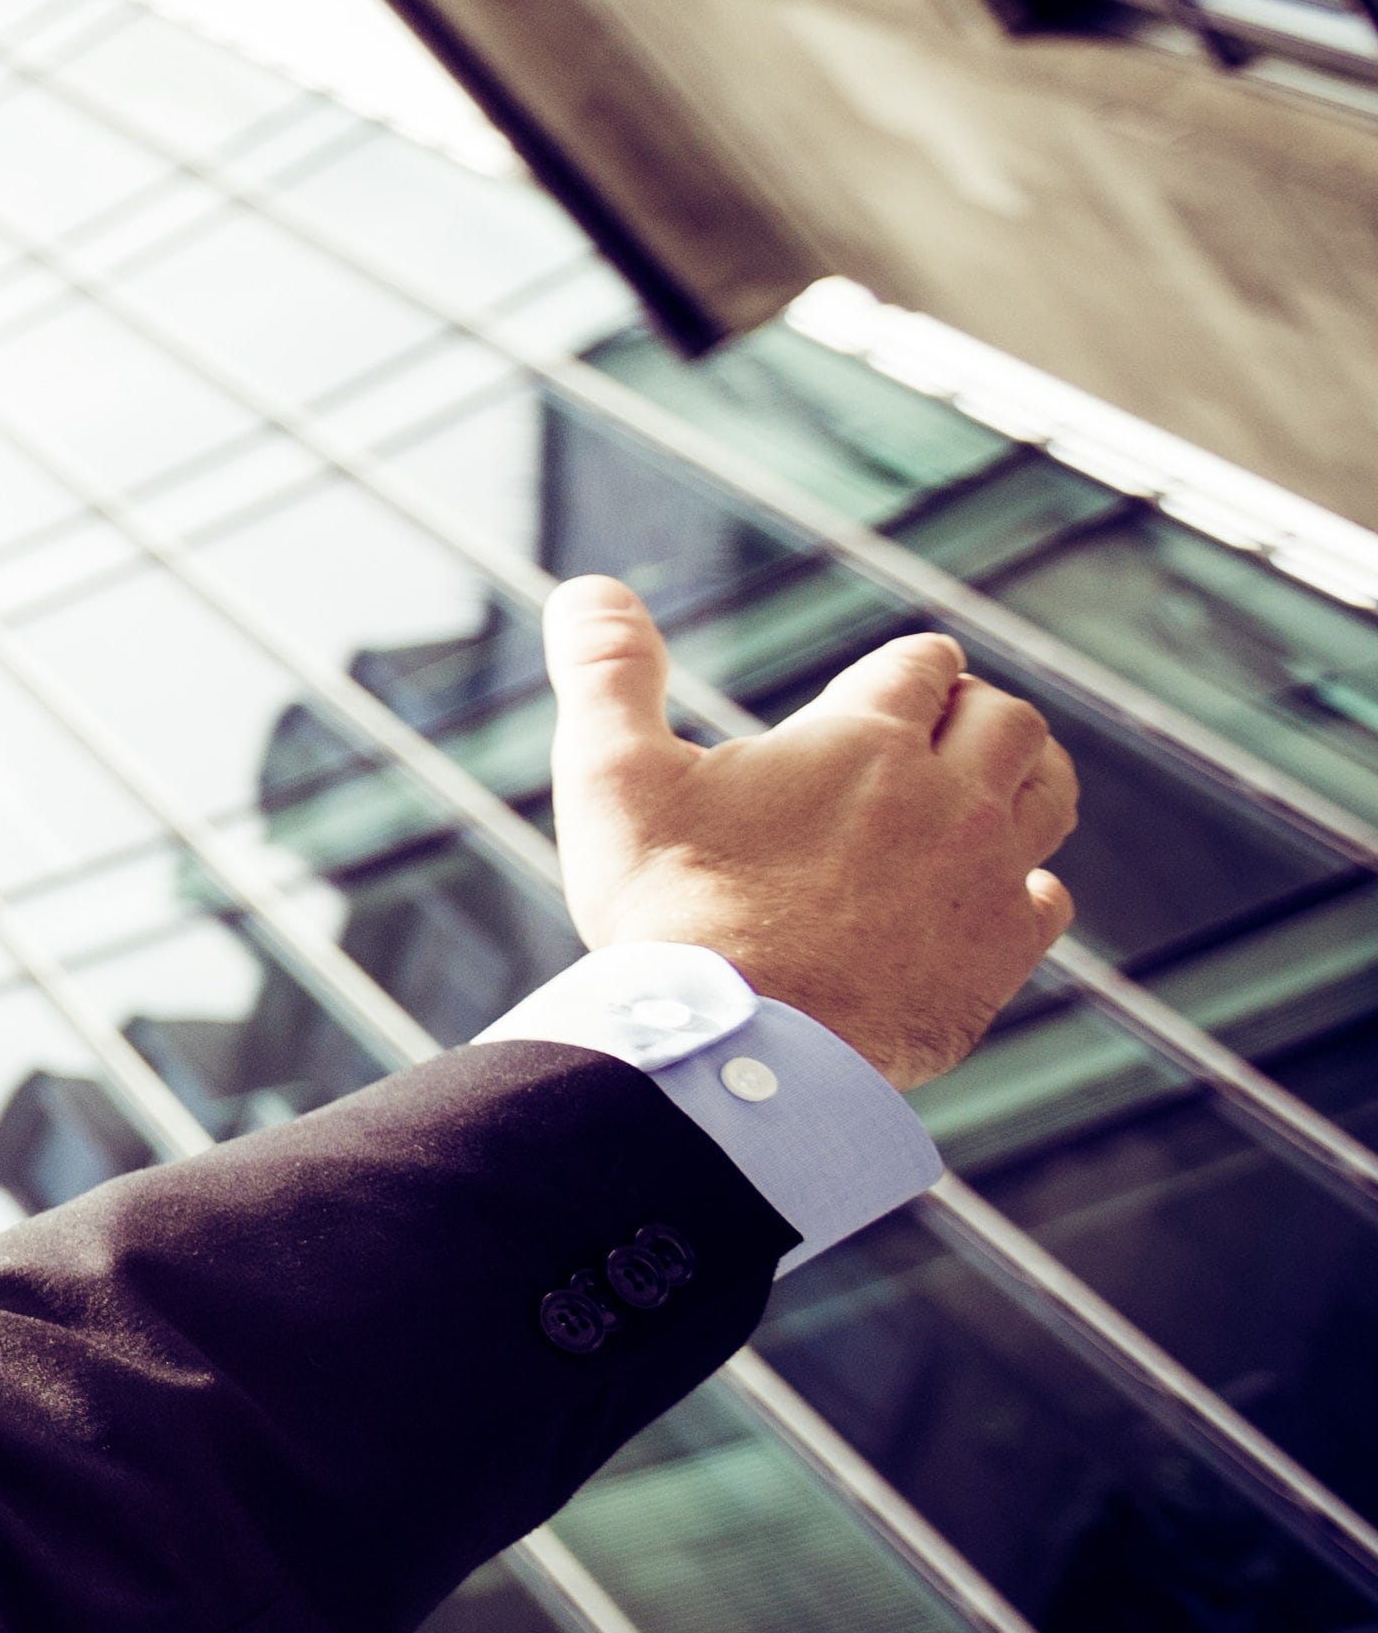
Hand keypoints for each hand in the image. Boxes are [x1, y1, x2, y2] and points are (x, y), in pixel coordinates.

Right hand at [542, 576, 1074, 1088]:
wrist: (734, 1045)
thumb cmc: (668, 909)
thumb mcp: (613, 777)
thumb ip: (608, 673)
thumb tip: (585, 588)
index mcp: (866, 738)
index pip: (922, 665)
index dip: (906, 667)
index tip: (892, 679)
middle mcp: (949, 796)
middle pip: (1005, 720)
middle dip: (972, 711)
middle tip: (939, 727)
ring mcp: (985, 877)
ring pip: (1047, 793)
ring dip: (1024, 775)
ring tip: (991, 783)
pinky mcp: (999, 955)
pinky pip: (1047, 897)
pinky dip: (1027, 883)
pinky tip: (993, 892)